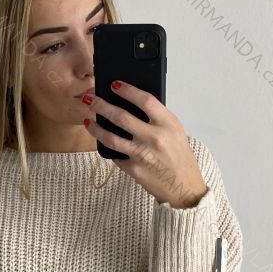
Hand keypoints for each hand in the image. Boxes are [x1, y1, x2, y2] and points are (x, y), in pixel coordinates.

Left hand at [82, 80, 207, 208]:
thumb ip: (157, 118)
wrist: (184, 186)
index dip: (127, 90)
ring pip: (111, 137)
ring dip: (96, 128)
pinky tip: (104, 142)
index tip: (114, 85)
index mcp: (168, 124)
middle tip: (91, 100)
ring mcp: (143, 155)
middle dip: (102, 105)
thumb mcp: (175, 131)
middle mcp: (155, 138)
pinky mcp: (134, 169)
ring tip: (89, 121)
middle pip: (121, 116)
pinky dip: (109, 148)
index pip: (145, 100)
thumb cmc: (179, 157)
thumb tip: (133, 104)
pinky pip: (116, 155)